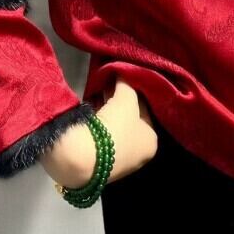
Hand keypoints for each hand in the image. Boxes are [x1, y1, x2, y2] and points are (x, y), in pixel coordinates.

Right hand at [39, 76, 157, 187]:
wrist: (81, 156)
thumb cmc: (114, 127)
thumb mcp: (126, 99)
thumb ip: (127, 84)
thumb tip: (123, 72)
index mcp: (152, 142)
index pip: (146, 110)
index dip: (134, 93)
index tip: (123, 80)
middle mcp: (138, 155)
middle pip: (129, 120)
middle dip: (119, 101)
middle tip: (108, 83)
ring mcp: (117, 161)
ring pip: (113, 127)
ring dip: (106, 110)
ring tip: (97, 91)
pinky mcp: (97, 161)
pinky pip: (100, 135)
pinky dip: (96, 121)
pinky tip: (89, 106)